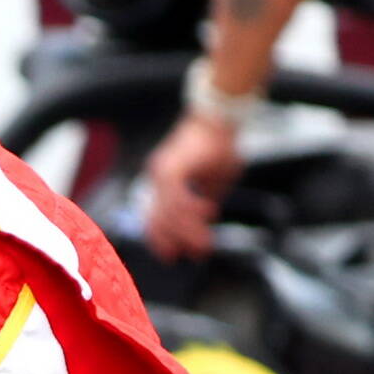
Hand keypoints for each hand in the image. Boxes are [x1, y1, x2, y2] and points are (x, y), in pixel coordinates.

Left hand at [142, 109, 240, 259]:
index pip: (155, 217)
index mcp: (163, 181)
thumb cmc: (218, 145)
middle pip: (160, 219)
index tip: (173, 256)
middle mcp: (158, 177)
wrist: (218, 117)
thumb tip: (206, 218)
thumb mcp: (214, 178)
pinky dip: (192, 208)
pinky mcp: (172, 168)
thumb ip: (206, 197)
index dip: (162, 239)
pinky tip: (209, 213)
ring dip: (188, 230)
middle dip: (178, 241)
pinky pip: (177, 197)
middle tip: (196, 255)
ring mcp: (162, 172)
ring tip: (204, 243)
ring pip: (169, 212)